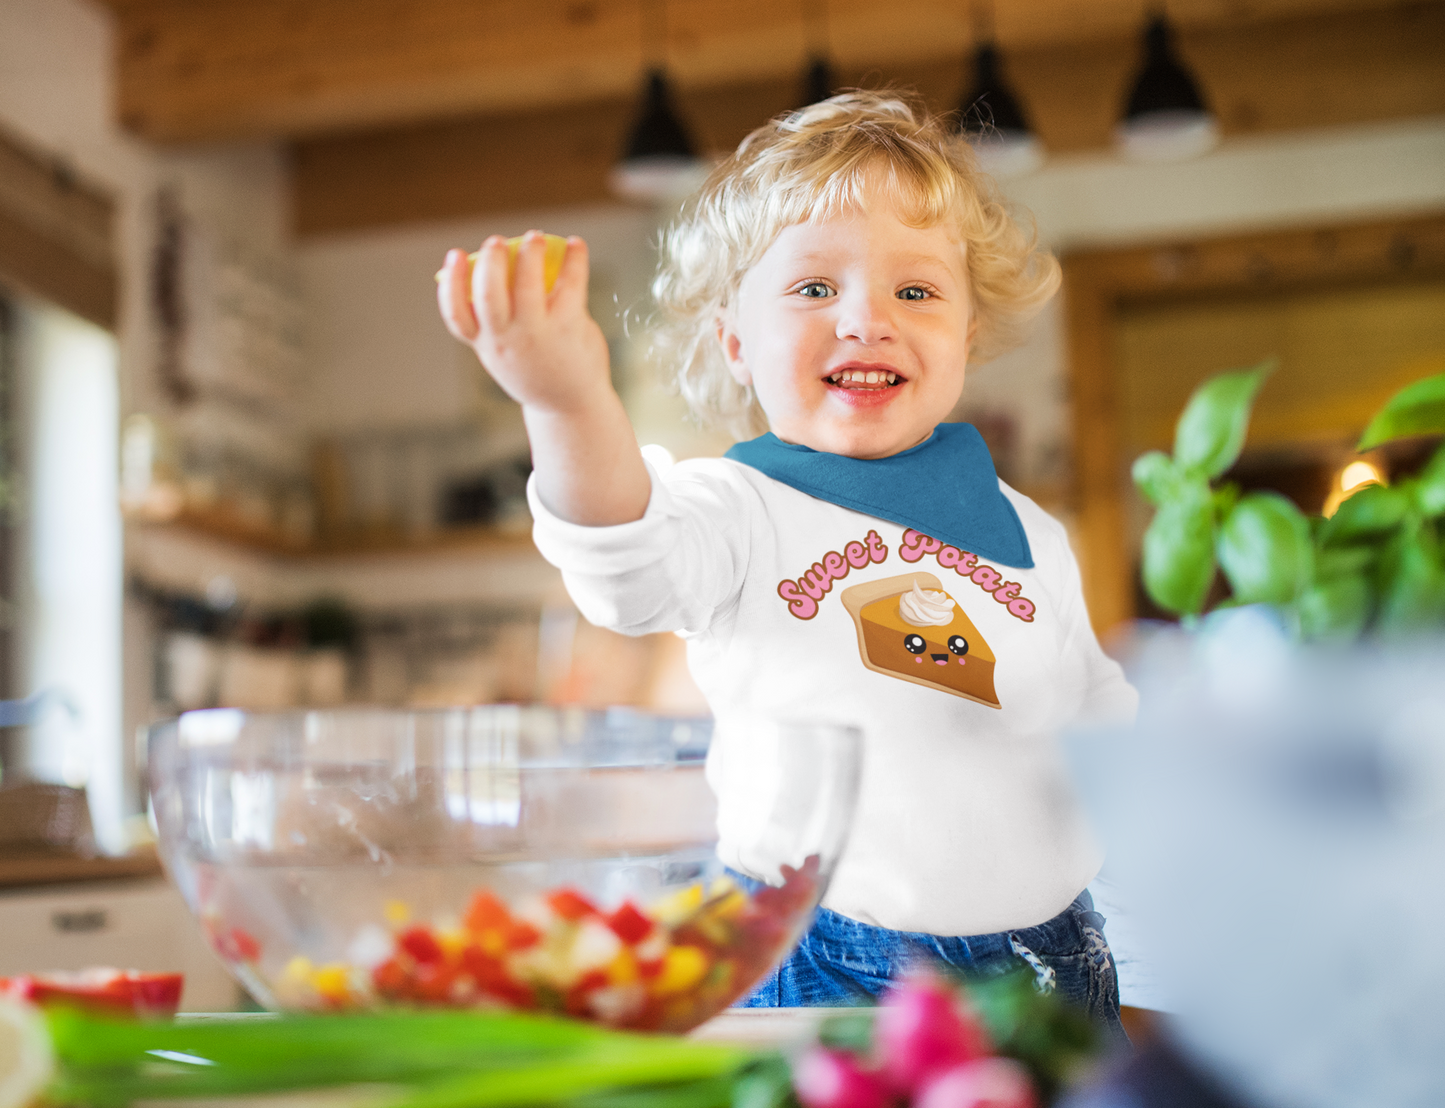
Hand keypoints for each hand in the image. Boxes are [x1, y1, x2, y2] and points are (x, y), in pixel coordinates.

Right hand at [436, 231, 649, 526]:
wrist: (571, 406)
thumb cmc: (538, 370)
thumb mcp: (508, 352)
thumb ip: (501, 320)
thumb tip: (504, 266)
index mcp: (487, 345)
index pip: (457, 315)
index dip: (451, 284)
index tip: (452, 256)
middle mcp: (507, 340)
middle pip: (488, 295)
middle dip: (490, 262)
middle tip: (496, 241)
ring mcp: (537, 335)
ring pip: (526, 286)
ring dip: (529, 255)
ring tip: (535, 237)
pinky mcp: (568, 327)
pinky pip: (569, 285)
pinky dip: (573, 260)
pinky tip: (576, 244)